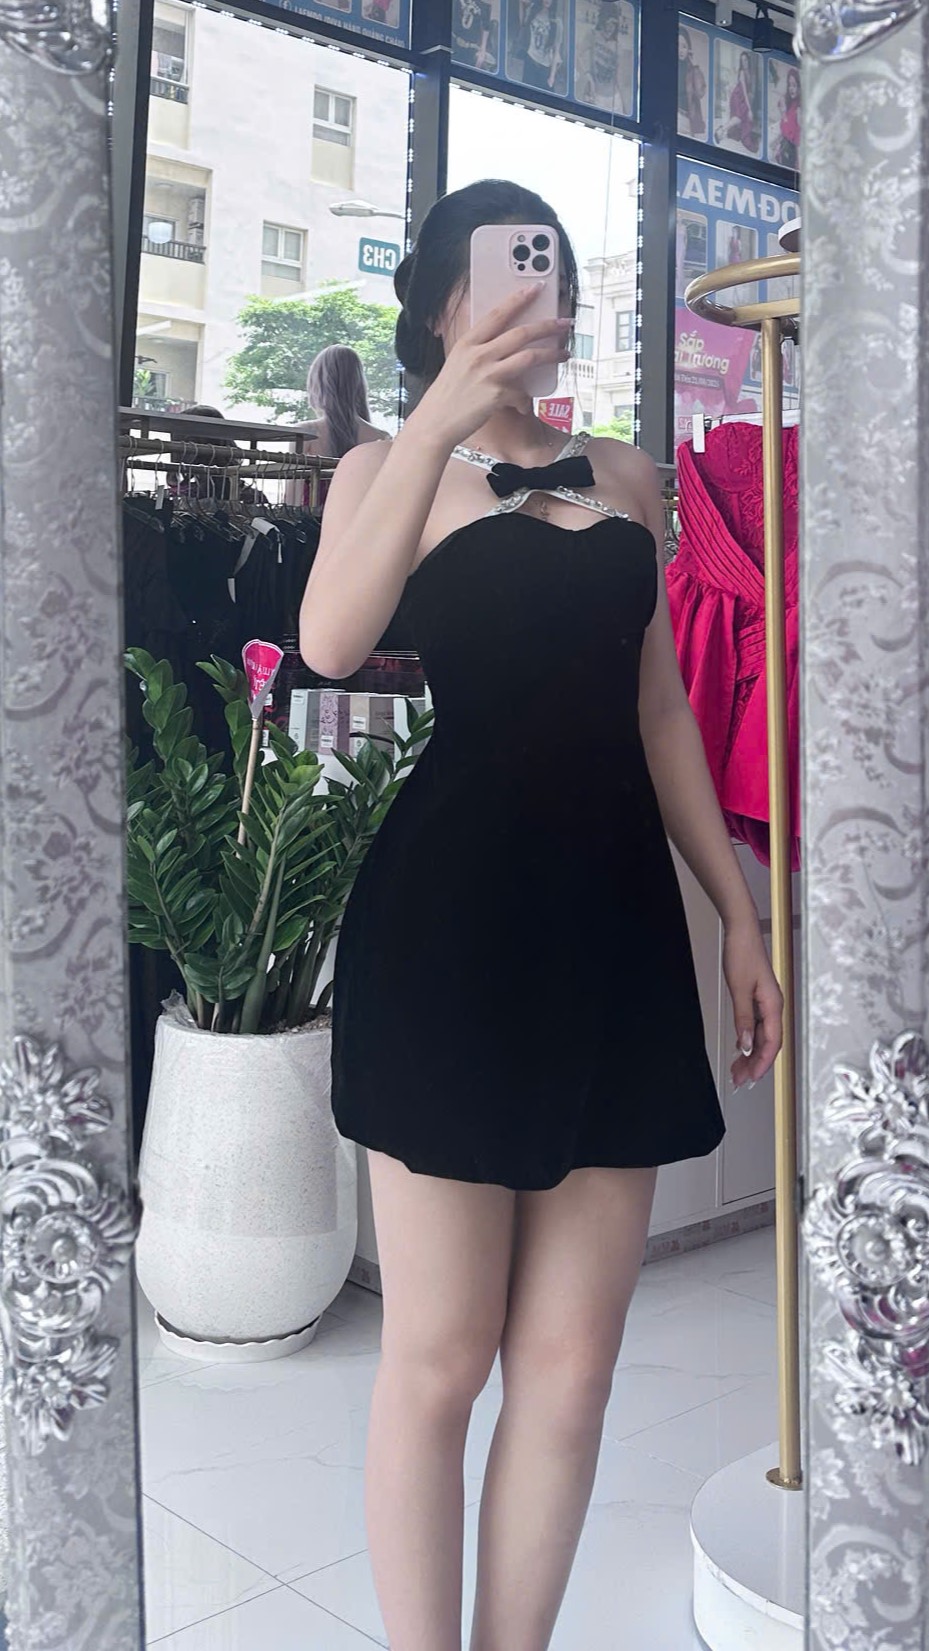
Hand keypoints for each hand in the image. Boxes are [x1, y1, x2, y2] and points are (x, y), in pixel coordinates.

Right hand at [416, 287, 571, 451]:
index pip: (498, 314)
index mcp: (468, 342)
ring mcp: (488, 374)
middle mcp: (478, 354)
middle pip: (521, 333)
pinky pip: (521, 393)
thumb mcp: (458, 363)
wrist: (436, 422)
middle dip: (548, 326)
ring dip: (551, 355)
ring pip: (529, 357)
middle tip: (565, 323)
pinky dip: (525, 400)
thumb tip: (507, 347)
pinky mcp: (496, 395)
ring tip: (564, 354)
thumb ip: (479, 351)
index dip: (519, 299)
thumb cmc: (448, 395)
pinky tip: (522, 406)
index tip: (537, 288)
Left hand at [723, 918, 783, 1089]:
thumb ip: (744, 1019)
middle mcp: (773, 1006)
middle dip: (755, 1064)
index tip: (751, 1078)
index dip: (762, 1063)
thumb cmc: (743, 953)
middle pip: (768, 1043)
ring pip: (762, 1036)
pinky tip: (741, 1048)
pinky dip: (749, 1040)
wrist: (741, 931)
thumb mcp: (739, 989)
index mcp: (773, 1005)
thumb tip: (747, 1045)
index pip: (772, 1043)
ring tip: (738, 1069)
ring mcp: (766, 1003)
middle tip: (739, 1079)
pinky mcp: (758, 998)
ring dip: (751, 1054)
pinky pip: (757, 1026)